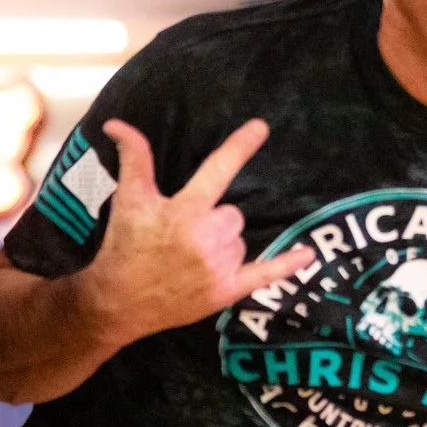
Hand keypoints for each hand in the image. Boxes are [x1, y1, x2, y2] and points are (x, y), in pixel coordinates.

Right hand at [79, 120, 311, 343]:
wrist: (117, 302)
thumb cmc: (123, 247)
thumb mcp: (129, 200)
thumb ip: (134, 159)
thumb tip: (118, 124)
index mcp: (185, 210)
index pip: (217, 169)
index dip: (239, 147)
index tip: (261, 126)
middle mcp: (207, 237)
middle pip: (232, 214)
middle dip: (212, 220)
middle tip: (183, 236)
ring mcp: (219, 267)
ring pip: (240, 241)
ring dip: (223, 245)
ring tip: (190, 258)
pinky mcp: (226, 291)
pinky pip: (265, 274)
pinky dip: (287, 265)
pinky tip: (309, 255)